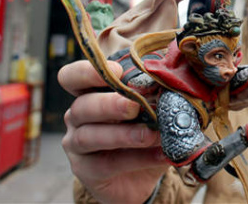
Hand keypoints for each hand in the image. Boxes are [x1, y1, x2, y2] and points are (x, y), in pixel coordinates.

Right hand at [59, 60, 168, 203]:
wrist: (143, 176)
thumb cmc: (145, 128)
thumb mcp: (154, 106)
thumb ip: (157, 91)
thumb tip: (175, 78)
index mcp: (90, 92)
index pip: (72, 76)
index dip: (88, 72)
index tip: (117, 71)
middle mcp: (77, 116)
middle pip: (82, 106)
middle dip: (110, 104)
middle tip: (136, 106)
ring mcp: (77, 144)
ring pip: (89, 136)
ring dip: (124, 134)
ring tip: (151, 134)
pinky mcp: (87, 170)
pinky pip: (108, 164)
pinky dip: (139, 158)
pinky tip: (161, 154)